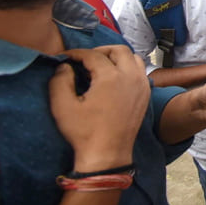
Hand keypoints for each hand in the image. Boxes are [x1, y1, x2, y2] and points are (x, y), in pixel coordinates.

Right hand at [49, 46, 149, 170]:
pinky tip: (114, 79)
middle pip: (119, 50)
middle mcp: (130, 77)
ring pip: (133, 58)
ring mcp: (142, 85)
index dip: (76, 53)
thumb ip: (60, 81)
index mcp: (111, 77)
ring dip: (117, 57)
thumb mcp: (62, 107)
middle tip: (85, 60)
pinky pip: (140, 71)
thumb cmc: (84, 132)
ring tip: (100, 66)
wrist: (107, 155)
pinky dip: (128, 68)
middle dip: (100, 51)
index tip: (65, 57)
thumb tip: (65, 66)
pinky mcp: (145, 95)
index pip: (93, 55)